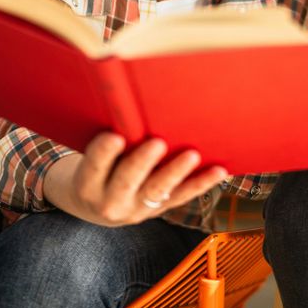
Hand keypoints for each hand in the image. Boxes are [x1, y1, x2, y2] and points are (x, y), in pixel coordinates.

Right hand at [43, 134, 227, 225]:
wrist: (99, 205)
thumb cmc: (99, 164)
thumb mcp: (91, 155)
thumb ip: (105, 136)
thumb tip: (121, 97)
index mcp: (88, 184)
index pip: (94, 167)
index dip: (103, 153)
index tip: (114, 136)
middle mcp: (110, 201)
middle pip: (126, 181)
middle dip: (142, 163)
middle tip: (157, 143)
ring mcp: (137, 209)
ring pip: (157, 191)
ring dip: (175, 172)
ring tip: (191, 155)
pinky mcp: (159, 210)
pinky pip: (182, 196)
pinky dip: (201, 183)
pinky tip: (219, 171)